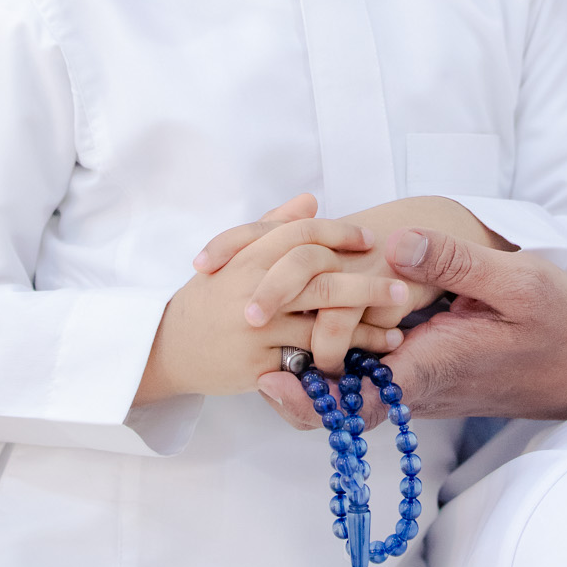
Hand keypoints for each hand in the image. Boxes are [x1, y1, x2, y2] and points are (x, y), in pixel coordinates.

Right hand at [134, 203, 409, 405]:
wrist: (165, 348)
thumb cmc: (208, 297)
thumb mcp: (233, 254)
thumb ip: (274, 225)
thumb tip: (311, 201)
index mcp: (248, 255)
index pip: (302, 234)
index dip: (340, 234)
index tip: (370, 240)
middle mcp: (252, 289)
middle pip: (320, 279)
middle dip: (366, 284)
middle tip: (401, 287)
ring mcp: (255, 329)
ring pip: (321, 325)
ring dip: (365, 329)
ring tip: (397, 330)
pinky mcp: (256, 366)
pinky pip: (306, 362)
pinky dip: (340, 360)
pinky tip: (366, 361)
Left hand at [196, 196, 510, 398]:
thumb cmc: (556, 322)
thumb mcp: (516, 281)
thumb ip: (454, 263)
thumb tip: (395, 242)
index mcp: (431, 369)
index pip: (355, 403)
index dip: (306, 397)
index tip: (268, 377)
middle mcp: (414, 386)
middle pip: (335, 401)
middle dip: (288, 377)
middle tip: (246, 334)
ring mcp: (415, 382)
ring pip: (346, 385)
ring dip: (306, 358)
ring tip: (263, 316)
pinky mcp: (419, 369)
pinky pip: (366, 369)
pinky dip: (334, 345)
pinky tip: (314, 306)